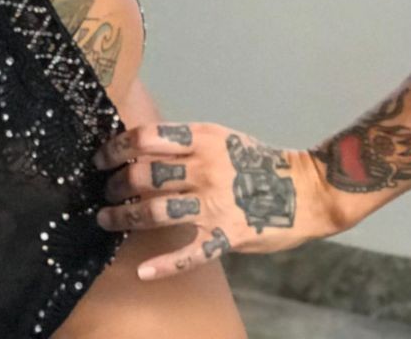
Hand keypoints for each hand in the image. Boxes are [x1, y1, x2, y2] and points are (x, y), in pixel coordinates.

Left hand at [92, 121, 343, 280]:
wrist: (308, 189)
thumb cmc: (257, 161)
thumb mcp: (220, 139)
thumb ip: (185, 144)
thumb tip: (140, 147)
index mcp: (201, 140)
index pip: (145, 138)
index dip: (117, 148)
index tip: (101, 158)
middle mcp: (204, 170)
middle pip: (144, 176)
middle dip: (117, 185)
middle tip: (106, 192)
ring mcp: (215, 204)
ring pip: (156, 212)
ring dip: (125, 217)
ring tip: (107, 219)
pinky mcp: (227, 236)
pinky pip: (191, 253)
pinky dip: (164, 265)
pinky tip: (143, 272)